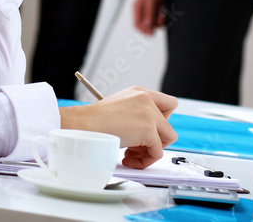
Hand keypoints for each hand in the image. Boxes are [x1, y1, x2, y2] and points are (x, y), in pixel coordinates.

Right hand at [59, 86, 177, 168]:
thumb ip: (138, 115)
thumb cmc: (94, 120)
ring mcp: (149, 114)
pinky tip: (127, 158)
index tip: (148, 131)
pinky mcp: (148, 130)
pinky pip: (158, 153)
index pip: (168, 104)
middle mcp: (147, 99)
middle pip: (169, 124)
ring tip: (130, 153)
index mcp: (140, 92)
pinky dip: (145, 161)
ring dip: (151, 150)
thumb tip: (150, 135)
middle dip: (155, 138)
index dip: (162, 120)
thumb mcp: (120, 109)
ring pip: (168, 139)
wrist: (83, 124)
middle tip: (136, 145)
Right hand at [132, 0, 165, 35]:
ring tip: (163, 16)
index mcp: (137, 9)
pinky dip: (161, 21)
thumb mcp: (150, 0)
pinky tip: (164, 14)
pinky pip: (158, 21)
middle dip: (153, 27)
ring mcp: (148, 13)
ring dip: (158, 23)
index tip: (151, 33)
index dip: (143, 30)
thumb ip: (149, 13)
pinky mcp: (155, 13)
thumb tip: (147, 25)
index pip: (137, 24)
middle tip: (160, 23)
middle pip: (145, 26)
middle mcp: (142, 12)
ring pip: (153, 24)